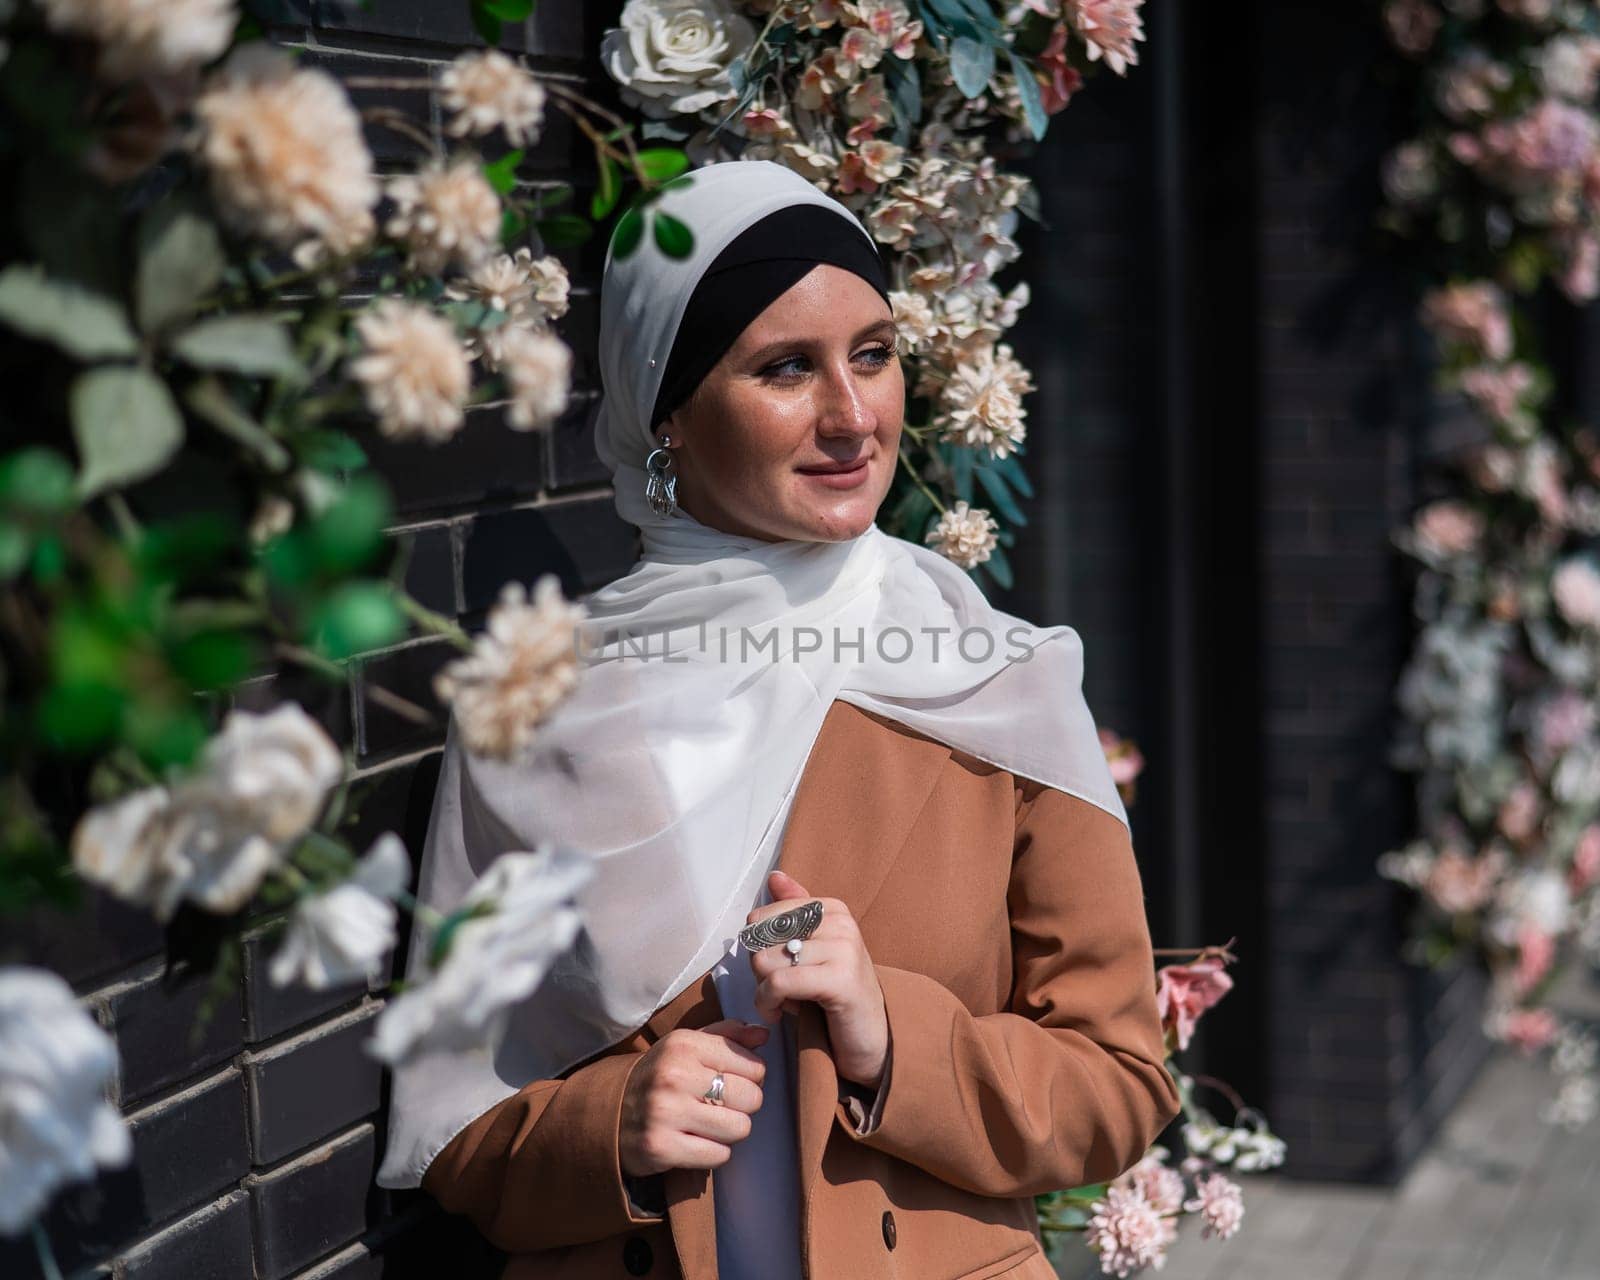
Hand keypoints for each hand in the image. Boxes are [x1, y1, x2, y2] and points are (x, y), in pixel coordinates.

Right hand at [618, 1019, 767, 1177]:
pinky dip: (713, 1152)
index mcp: (683, 1044)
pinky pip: (719, 1155)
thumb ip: (727, 1036)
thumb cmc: (658, 1077)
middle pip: (751, 1098)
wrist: (607, 1114)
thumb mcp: (685, 1047)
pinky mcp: (661, 1148)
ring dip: (729, 1131)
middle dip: (743, 1106)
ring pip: (739, 1128)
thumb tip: (764, 1035)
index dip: (752, 1077)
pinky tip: (694, 1141)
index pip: (753, 1065)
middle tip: (722, 1106)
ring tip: (708, 1123)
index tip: (734, 1082)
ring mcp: (666, 1113)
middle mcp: (674, 1075)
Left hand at [746, 870, 888, 1089]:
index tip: (776, 970)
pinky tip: (778, 1015)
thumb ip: (794, 912)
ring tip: (785, 1002)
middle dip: (759, 971)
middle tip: (779, 991)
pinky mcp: (841, 980)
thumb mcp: (813, 950)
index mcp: (832, 909)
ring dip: (764, 991)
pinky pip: (779, 983)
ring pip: (767, 961)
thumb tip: (775, 876)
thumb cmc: (835, 994)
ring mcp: (844, 949)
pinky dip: (768, 1003)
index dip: (758, 949)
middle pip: (761, 938)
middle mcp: (841, 922)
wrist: (871, 1038)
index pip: (762, 917)